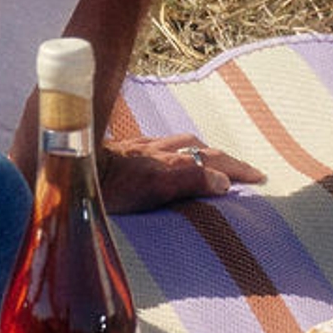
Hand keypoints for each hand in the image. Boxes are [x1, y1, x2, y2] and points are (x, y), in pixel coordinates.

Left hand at [100, 126, 260, 213]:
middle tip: (244, 171)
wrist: (73, 165)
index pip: (216, 161)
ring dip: (202, 152)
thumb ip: (191, 180)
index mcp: (174, 158)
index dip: (238, 170)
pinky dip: (178, 152)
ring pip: (182, 144)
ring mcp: (144, 147)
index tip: (259, 178)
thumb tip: (223, 181)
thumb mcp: (155, 188)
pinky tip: (169, 157)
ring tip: (212, 161)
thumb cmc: (110, 184)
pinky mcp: (127, 150)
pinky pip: (163, 147)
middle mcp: (163, 148)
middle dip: (225, 160)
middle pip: (203, 149)